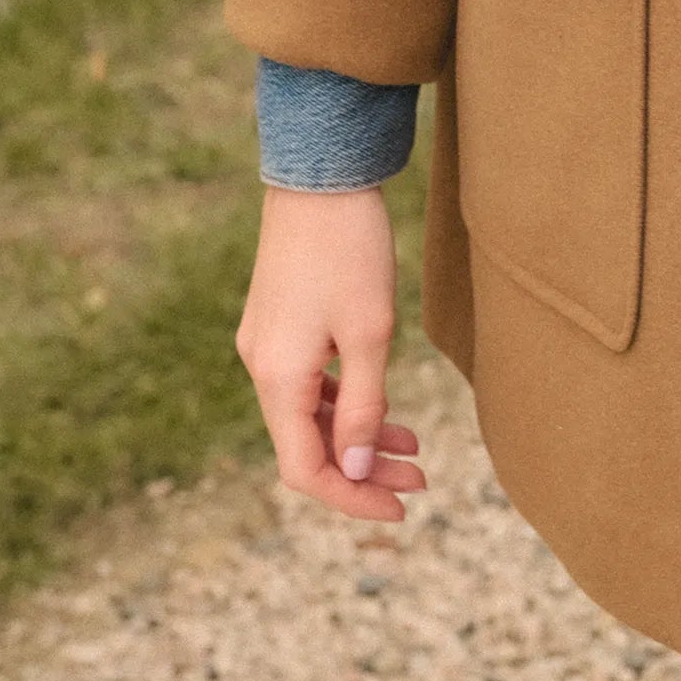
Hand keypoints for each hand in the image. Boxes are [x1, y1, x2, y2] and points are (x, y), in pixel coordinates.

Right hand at [236, 184, 426, 521]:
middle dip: (363, 469)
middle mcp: (262, 366)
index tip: (401, 507)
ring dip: (358, 434)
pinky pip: (308, 382)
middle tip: (419, 479)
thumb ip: (363, 407)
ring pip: (310, 413)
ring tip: (413, 446)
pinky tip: (382, 402)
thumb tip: (356, 468)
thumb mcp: (370, 332)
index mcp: (278, 377)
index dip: (352, 496)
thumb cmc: (349, 249)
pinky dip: (345, 400)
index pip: (305, 469)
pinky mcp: (280, 321)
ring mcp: (267, 343)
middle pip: (308, 445)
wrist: (321, 173)